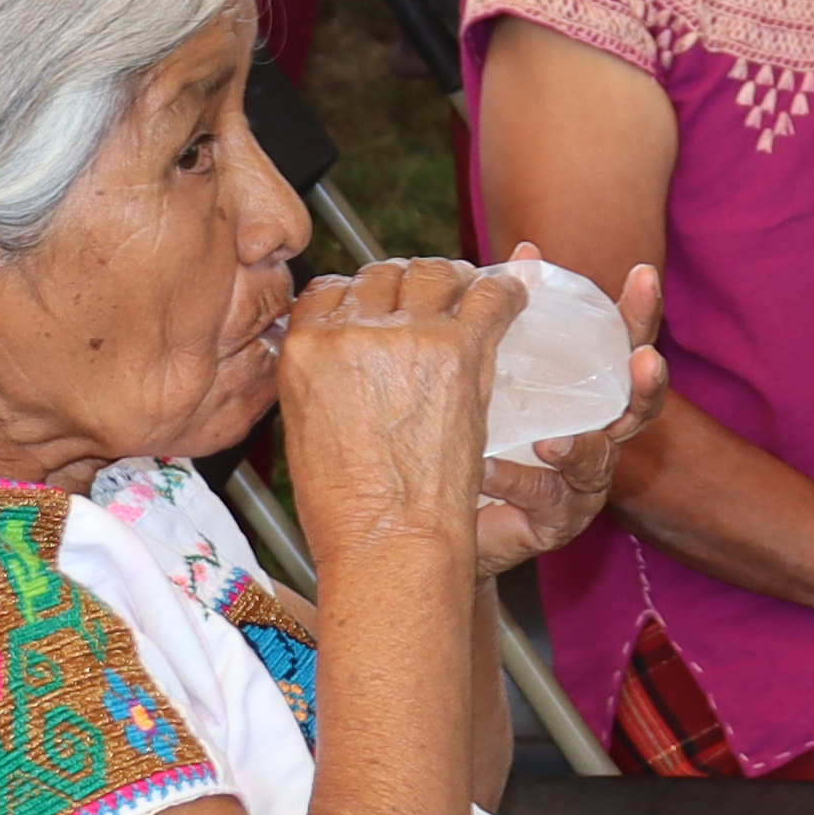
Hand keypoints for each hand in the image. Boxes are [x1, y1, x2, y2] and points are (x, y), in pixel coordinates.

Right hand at [276, 259, 524, 563]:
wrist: (387, 541)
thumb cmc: (344, 505)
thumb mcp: (302, 428)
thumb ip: (318, 378)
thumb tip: (338, 354)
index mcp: (304, 347)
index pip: (329, 288)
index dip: (359, 293)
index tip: (379, 305)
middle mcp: (350, 330)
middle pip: (382, 274)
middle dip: (405, 283)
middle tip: (428, 299)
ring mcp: (406, 336)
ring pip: (434, 273)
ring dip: (452, 279)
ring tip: (467, 292)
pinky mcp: (458, 350)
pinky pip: (489, 295)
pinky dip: (504, 290)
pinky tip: (511, 297)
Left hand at [470, 248, 666, 579]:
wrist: (434, 512)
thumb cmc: (472, 434)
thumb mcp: (493, 370)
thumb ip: (515, 316)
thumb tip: (526, 252)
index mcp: (584, 394)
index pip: (623, 347)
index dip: (638, 312)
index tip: (642, 274)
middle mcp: (595, 435)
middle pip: (637, 408)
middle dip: (647, 384)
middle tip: (645, 361)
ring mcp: (581, 482)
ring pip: (599, 464)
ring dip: (578, 448)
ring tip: (552, 442)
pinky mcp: (555, 522)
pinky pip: (542, 500)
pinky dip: (513, 480)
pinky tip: (485, 469)